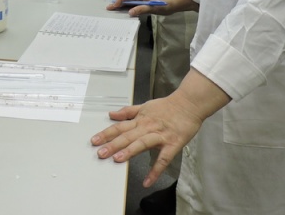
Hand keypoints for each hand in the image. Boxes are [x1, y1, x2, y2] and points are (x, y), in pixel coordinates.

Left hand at [91, 70, 227, 186]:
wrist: (189, 104)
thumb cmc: (168, 106)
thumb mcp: (145, 105)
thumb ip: (128, 111)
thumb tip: (111, 114)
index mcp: (140, 119)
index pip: (120, 126)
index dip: (107, 133)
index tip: (95, 141)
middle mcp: (148, 127)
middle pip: (128, 135)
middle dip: (113, 144)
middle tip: (100, 153)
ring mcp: (160, 135)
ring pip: (142, 143)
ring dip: (130, 151)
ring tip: (118, 159)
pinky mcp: (172, 144)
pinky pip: (163, 159)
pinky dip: (155, 170)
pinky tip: (148, 180)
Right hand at [107, 0, 197, 16]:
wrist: (173, 5)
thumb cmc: (164, 4)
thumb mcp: (153, 7)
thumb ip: (141, 9)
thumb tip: (130, 13)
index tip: (116, 5)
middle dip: (117, 3)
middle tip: (109, 8)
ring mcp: (141, 1)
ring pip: (129, 3)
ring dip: (121, 6)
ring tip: (113, 10)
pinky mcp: (144, 6)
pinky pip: (133, 7)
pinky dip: (127, 9)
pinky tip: (123, 13)